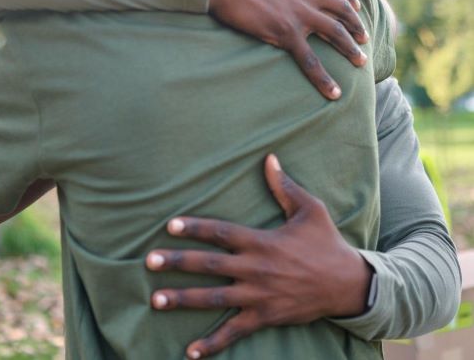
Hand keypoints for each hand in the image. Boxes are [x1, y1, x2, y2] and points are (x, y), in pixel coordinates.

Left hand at [146, 155, 371, 358]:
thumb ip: (284, 186)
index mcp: (262, 241)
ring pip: (215, 299)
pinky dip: (212, 343)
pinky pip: (235, 332)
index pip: (221, 232)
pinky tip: (190, 351)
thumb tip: (268, 157)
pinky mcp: (265, 317)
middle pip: (210, 266)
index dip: (195, 228)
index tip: (170, 225)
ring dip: (184, 299)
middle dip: (178, 263)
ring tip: (156, 300)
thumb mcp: (309, 209)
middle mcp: (256, 269)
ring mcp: (259, 296)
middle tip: (149, 261)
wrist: (348, 284)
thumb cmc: (326, 242)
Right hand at [210, 0, 368, 99]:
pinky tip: (334, 93)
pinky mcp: (286, 33)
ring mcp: (299, 14)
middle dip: (357, 25)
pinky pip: (310, 60)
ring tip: (361, 62)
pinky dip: (324, 79)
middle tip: (365, 38)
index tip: (357, 6)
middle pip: (342, 11)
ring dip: (351, 49)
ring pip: (336, 34)